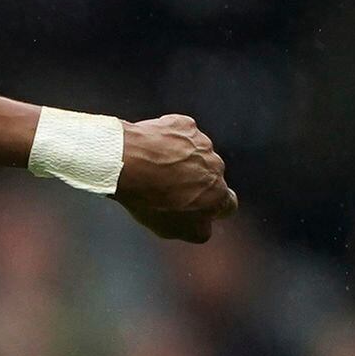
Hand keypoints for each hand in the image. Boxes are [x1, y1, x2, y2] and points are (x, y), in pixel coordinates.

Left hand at [116, 114, 237, 241]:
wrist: (126, 163)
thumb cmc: (145, 198)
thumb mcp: (169, 228)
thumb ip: (194, 229)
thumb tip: (202, 227)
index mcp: (218, 196)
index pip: (227, 205)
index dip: (210, 206)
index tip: (194, 205)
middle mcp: (218, 169)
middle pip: (210, 177)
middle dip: (193, 181)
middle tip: (164, 185)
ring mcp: (202, 145)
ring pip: (195, 154)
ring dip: (180, 160)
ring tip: (150, 167)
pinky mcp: (185, 126)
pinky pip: (179, 133)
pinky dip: (167, 140)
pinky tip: (149, 148)